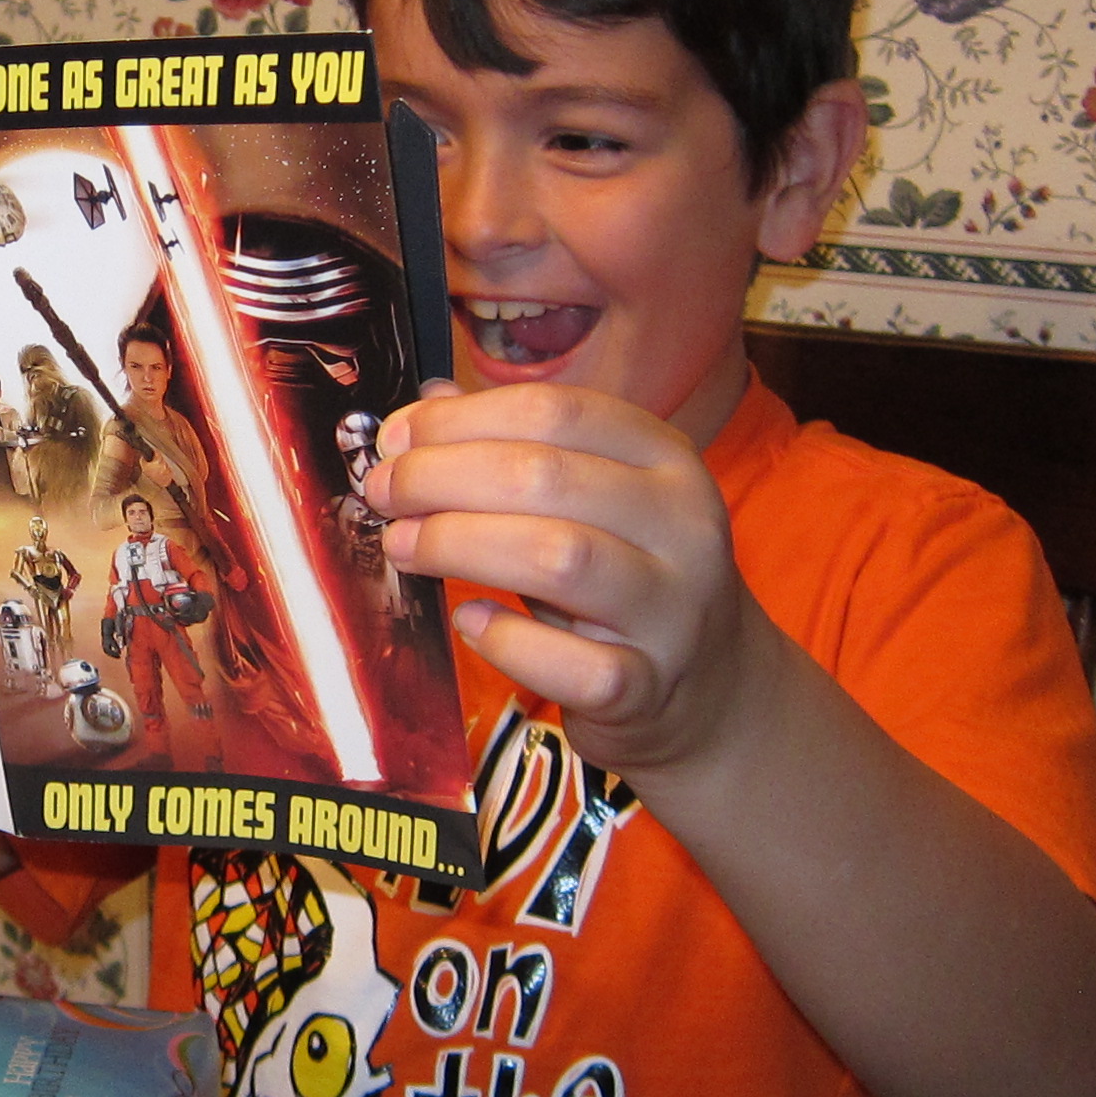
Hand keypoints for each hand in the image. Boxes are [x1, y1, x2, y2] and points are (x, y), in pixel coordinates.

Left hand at [362, 382, 772, 780]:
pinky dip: (507, 641)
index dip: (461, 420)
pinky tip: (470, 623)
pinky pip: (571, 664)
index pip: (556, 412)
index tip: (397, 438)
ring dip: (460, 545)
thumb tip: (423, 408)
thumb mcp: (591, 501)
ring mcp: (673, 610)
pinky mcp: (648, 686)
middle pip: (547, 477)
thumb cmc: (627, 580)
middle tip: (385, 493)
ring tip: (404, 546)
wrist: (710, 688)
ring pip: (559, 558)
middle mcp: (682, 526)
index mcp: (666, 459)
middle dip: (442, 478)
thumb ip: (516, 450)